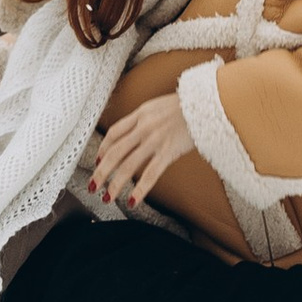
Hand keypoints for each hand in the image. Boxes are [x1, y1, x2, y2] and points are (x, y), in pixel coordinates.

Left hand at [85, 92, 196, 212]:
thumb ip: (147, 118)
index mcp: (140, 114)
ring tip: (107, 197)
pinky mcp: (168, 151)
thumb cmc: (189, 105)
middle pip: (115, 152)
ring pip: (127, 166)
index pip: (114, 133)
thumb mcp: (160, 106)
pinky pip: (150, 174)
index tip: (98, 160)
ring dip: (114, 184)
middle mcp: (143, 127)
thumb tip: (138, 131)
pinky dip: (139, 189)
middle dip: (101, 172)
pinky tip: (133, 200)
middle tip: (92, 186)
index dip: (102, 148)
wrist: (208, 102)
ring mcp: (155, 140)